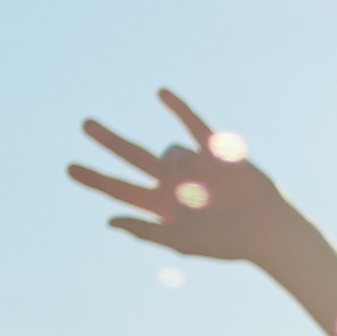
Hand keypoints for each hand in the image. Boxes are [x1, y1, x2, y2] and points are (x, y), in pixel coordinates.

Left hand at [66, 89, 331, 275]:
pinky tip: (160, 92)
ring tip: (205, 193)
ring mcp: (193, 165)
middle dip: (109, 141)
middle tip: (85, 123)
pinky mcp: (214, 151)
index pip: (121, 189)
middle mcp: (173, 183)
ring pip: (169, 152)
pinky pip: (192, 124)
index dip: (95, 179)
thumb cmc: (227, 243)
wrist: (268, 230)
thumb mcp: (182, 241)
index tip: (69, 168)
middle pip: (132, 157)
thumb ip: (146, 231)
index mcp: (162, 206)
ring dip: (179, 167)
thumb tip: (109, 220)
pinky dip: (178, 108)